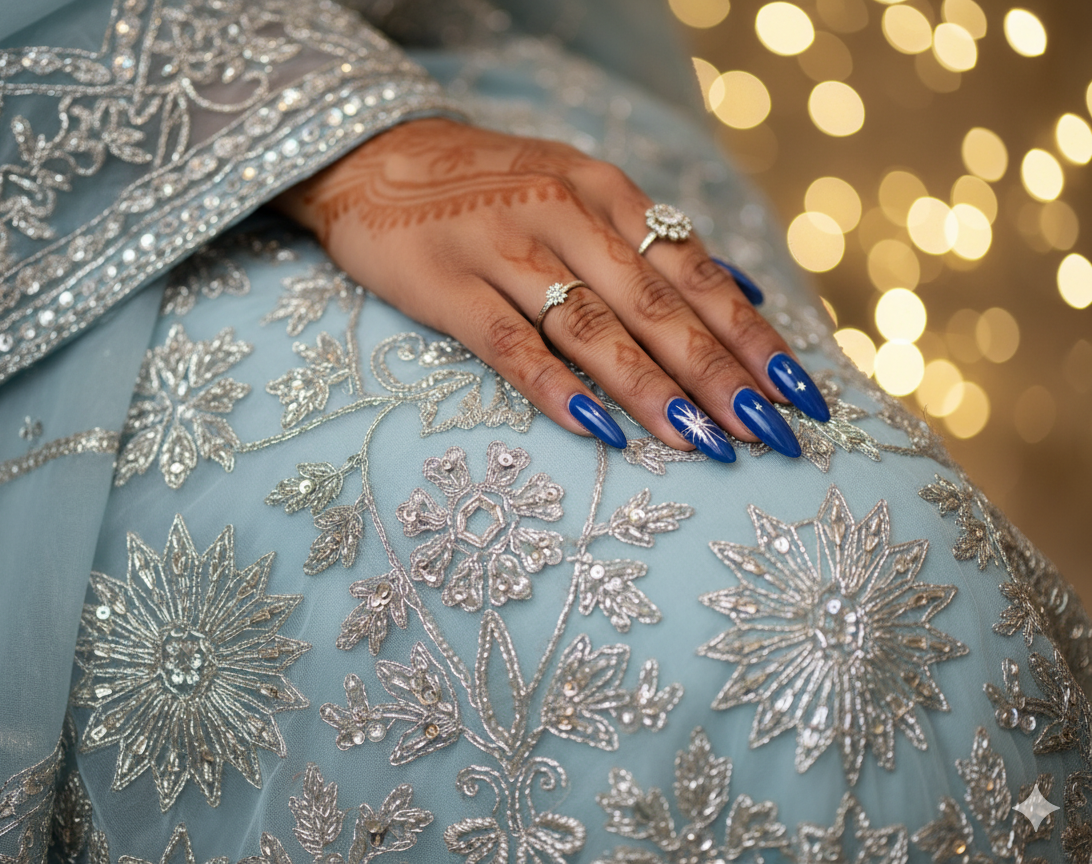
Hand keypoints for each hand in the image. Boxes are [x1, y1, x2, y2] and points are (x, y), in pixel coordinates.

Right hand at [274, 119, 827, 457]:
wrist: (375, 156)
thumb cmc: (491, 187)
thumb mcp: (578, 190)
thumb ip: (653, 241)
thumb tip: (744, 293)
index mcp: (605, 193)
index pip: (694, 273)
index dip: (749, 335)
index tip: (798, 392)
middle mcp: (565, 215)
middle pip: (655, 305)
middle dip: (719, 373)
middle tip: (769, 432)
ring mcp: (503, 247)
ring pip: (591, 326)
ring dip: (651, 387)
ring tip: (702, 442)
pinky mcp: (446, 282)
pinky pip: (507, 341)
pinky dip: (553, 386)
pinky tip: (596, 427)